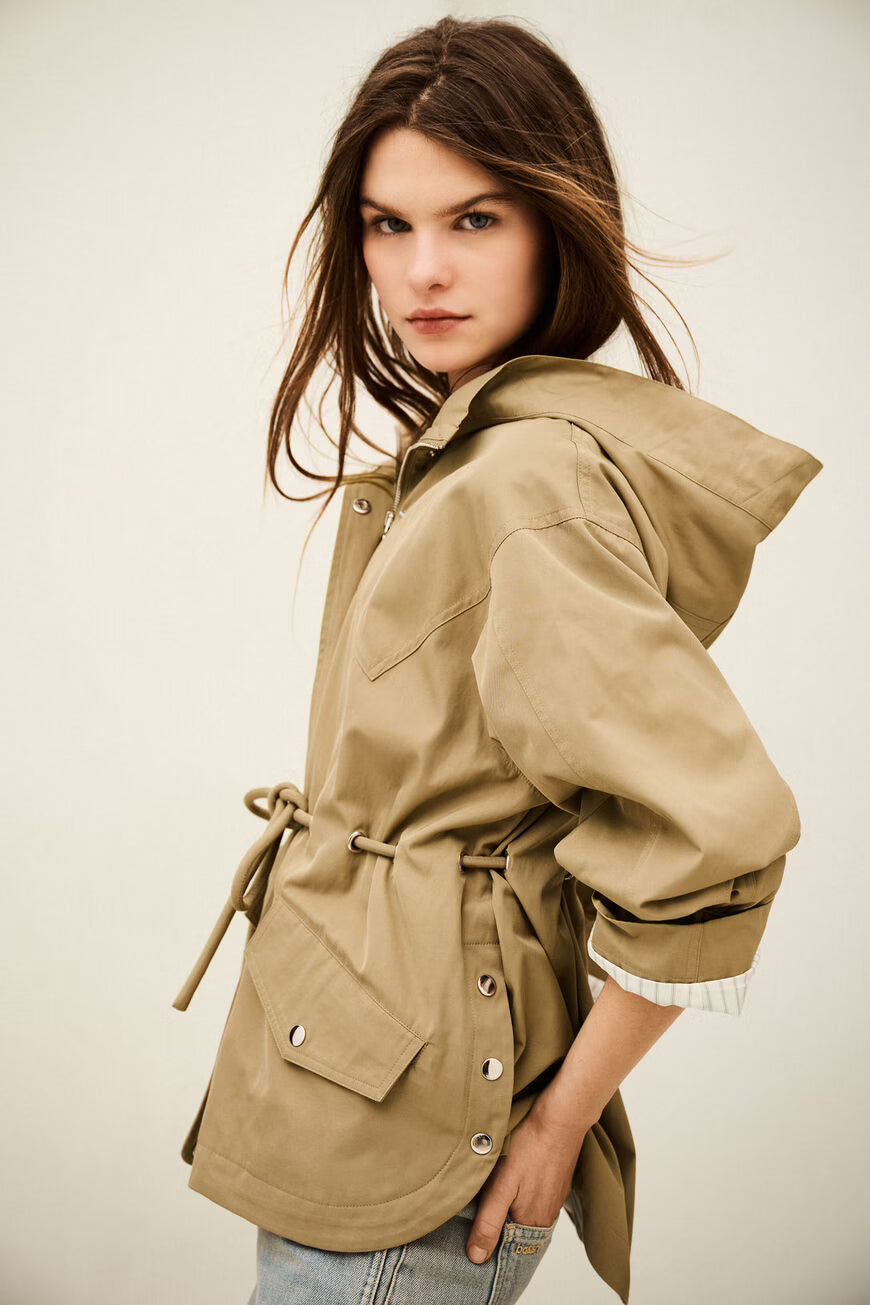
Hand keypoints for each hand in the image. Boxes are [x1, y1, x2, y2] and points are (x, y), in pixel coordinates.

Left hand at [465, 1098, 589, 1264]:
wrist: (561, 1116)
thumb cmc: (529, 1146)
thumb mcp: (501, 1185)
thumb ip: (489, 1223)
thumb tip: (476, 1259)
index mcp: (533, 1222)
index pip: (507, 1245)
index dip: (487, 1240)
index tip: (470, 1231)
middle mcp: (547, 1215)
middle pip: (517, 1228)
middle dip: (498, 1224)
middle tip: (476, 1209)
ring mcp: (555, 1196)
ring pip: (526, 1211)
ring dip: (510, 1206)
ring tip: (492, 1193)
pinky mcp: (557, 1179)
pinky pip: (536, 1195)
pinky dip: (523, 1192)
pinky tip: (514, 1177)